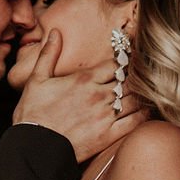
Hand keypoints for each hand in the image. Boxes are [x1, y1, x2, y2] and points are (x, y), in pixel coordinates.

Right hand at [10, 29, 147, 161]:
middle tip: (142, 76)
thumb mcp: (36, 79)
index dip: (125, 61)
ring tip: (146, 92)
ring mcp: (105, 115)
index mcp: (84, 79)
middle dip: (136, 77)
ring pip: (135, 99)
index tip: (130, 60)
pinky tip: (146, 111)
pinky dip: (143, 114)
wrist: (34, 147)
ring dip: (141, 94)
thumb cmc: (33, 114)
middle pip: (129, 80)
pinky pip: (135, 122)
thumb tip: (55, 32)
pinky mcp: (108, 135)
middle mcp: (98, 95)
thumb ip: (48, 54)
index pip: (116, 64)